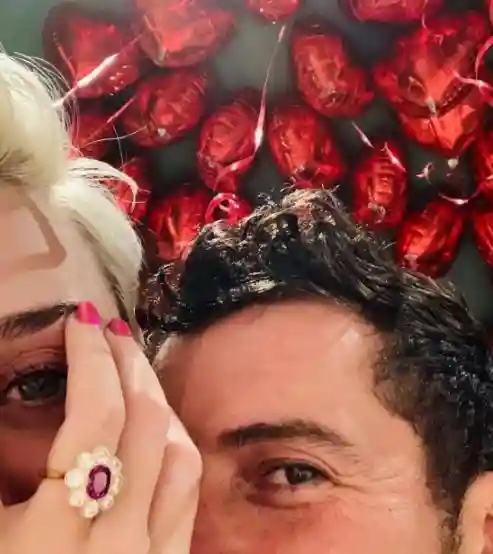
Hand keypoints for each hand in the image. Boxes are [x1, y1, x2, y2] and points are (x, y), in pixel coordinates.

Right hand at [0, 302, 201, 553]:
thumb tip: (5, 413)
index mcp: (53, 541)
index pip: (96, 419)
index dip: (91, 360)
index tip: (80, 322)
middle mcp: (117, 545)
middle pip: (144, 424)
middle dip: (126, 364)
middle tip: (109, 328)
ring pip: (178, 451)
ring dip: (155, 398)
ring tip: (130, 365)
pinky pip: (187, 490)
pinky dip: (172, 441)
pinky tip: (155, 423)